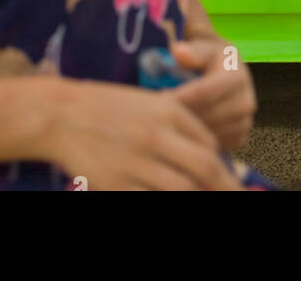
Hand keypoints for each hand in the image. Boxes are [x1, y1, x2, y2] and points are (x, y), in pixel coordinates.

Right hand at [44, 80, 244, 190]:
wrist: (62, 115)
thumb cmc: (108, 106)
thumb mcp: (148, 103)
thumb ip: (180, 124)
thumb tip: (210, 151)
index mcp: (167, 110)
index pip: (209, 144)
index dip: (222, 166)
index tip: (227, 178)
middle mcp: (155, 135)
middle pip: (204, 168)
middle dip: (224, 186)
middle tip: (238, 196)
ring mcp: (136, 162)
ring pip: (182, 188)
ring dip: (195, 193)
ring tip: (201, 194)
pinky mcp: (117, 185)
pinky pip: (151, 198)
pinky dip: (164, 198)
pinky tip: (167, 194)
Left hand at [169, 38, 256, 152]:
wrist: (228, 69)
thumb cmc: (209, 56)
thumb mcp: (203, 45)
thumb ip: (193, 50)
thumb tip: (178, 51)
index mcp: (237, 76)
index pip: (203, 92)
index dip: (179, 97)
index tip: (157, 99)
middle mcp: (246, 101)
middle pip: (206, 116)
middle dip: (182, 116)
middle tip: (158, 116)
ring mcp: (244, 122)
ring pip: (210, 135)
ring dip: (188, 130)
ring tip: (168, 123)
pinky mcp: (240, 137)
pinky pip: (214, 146)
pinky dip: (198, 141)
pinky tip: (183, 130)